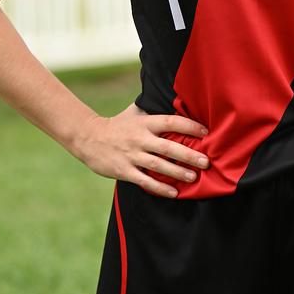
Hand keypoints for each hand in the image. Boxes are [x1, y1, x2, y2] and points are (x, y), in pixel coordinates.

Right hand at [74, 102, 209, 197]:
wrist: (88, 138)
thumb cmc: (117, 125)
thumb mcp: (134, 112)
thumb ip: (152, 108)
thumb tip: (174, 100)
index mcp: (144, 123)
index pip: (170, 122)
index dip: (189, 126)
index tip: (205, 132)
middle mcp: (139, 138)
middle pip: (168, 147)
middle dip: (188, 155)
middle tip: (206, 161)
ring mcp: (131, 155)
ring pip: (158, 165)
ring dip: (177, 172)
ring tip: (193, 177)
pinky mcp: (124, 171)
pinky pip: (145, 181)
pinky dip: (160, 188)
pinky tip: (174, 193)